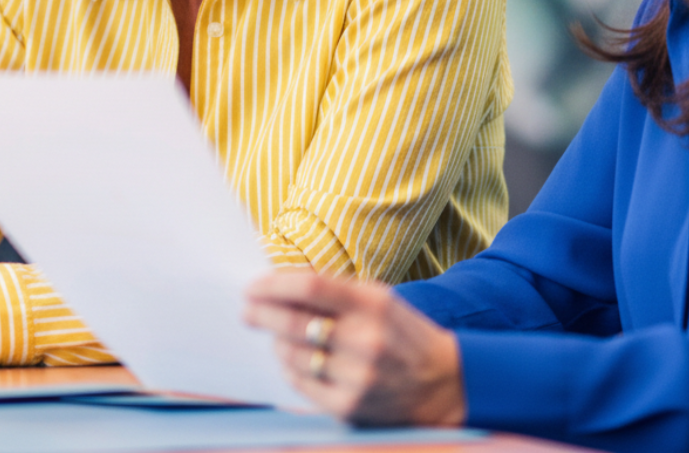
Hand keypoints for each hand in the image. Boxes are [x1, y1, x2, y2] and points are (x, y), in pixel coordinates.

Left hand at [244, 270, 464, 427]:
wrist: (442, 383)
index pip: (311, 288)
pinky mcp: (349, 407)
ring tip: (274, 335)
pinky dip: (290, 369)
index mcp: (373, 303)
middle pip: (294, 323)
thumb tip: (285, 281)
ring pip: (294, 356)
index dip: (275, 285)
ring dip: (276, 342)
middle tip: (246, 309)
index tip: (253, 285)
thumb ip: (338, 291)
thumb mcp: (381, 299)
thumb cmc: (404, 333)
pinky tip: (291, 359)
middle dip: (262, 313)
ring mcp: (356, 376)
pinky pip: (303, 384)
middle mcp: (365, 339)